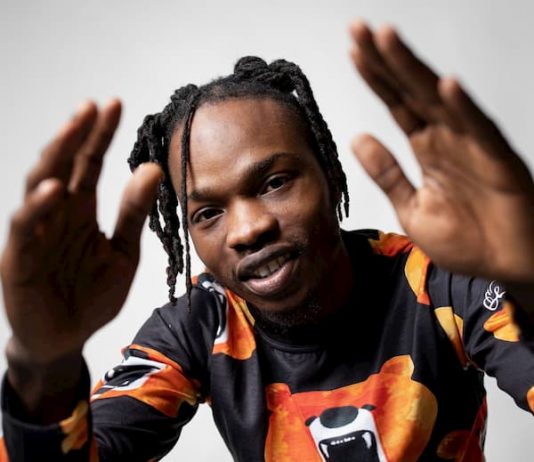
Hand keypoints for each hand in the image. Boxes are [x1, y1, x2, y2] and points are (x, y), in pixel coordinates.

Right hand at [1, 100, 161, 365]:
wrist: (67, 337)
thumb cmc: (91, 294)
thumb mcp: (123, 252)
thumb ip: (134, 214)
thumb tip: (153, 168)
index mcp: (81, 211)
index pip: (90, 164)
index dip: (100, 136)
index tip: (115, 105)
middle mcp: (57, 215)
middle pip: (65, 166)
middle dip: (77, 135)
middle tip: (93, 107)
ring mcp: (36, 234)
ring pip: (40, 186)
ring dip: (55, 158)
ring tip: (74, 130)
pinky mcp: (20, 258)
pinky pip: (27, 228)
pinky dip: (38, 207)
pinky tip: (55, 188)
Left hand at [349, 20, 533, 284]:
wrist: (505, 267)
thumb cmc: (466, 239)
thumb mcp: (411, 207)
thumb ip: (387, 173)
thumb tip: (357, 138)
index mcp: (426, 147)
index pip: (395, 103)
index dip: (375, 77)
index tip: (353, 50)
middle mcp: (447, 138)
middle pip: (411, 91)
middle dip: (386, 60)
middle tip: (360, 30)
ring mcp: (472, 147)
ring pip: (439, 100)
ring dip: (414, 71)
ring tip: (388, 40)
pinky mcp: (498, 163)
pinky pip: (480, 132)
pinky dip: (464, 110)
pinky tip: (446, 86)